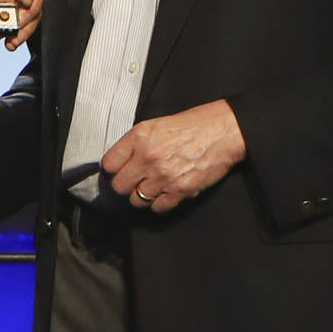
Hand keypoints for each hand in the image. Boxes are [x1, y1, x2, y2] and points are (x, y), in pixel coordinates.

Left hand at [0, 0, 46, 49]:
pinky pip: (28, 25)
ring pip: (35, 9)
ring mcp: (14, 1)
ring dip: (28, 26)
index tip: (26, 2)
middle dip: (32, 8)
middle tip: (17, 24)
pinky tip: (10, 43)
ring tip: (11, 39)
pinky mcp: (15, 17)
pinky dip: (22, 36)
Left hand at [100, 99, 245, 212]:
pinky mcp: (179, 190)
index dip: (113, 169)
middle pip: (119, 186)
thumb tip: (121, 162)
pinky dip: (161, 203)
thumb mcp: (157, 124)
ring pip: (137, 200)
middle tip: (136, 181)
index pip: (109, 164)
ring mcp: (163, 176)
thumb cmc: (194, 125)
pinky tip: (168, 191)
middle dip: (126, 185)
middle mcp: (148, 157)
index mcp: (139, 137)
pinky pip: (158, 207)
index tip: (118, 171)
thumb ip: (136, 143)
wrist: (224, 131)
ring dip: (143, 195)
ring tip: (155, 185)